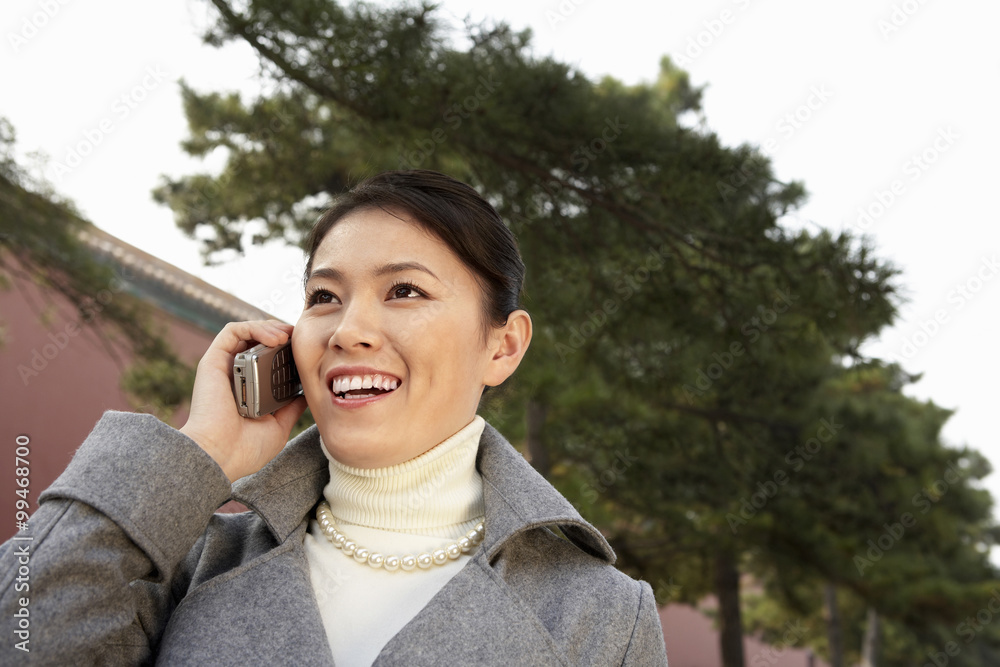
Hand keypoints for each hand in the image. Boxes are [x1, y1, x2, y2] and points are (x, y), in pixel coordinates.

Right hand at [180, 320, 307, 481]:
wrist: (220, 456)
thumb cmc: (245, 450)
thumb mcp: (278, 427)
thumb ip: (290, 408)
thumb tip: (305, 394)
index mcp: (250, 391)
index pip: (269, 361)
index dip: (287, 350)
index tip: (306, 350)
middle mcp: (236, 376)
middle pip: (259, 343)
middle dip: (282, 334)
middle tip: (299, 337)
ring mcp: (225, 367)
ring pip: (247, 332)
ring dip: (270, 327)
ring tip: (288, 336)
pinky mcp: (213, 360)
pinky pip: (232, 331)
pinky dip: (254, 327)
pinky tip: (274, 338)